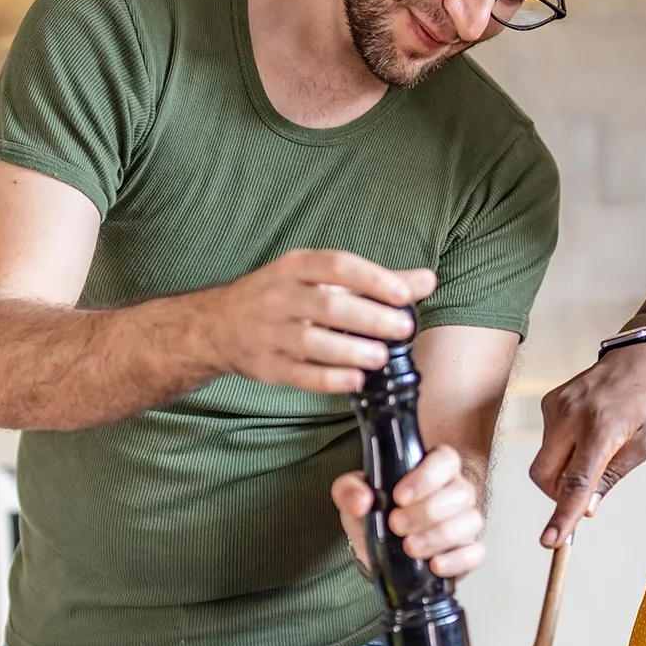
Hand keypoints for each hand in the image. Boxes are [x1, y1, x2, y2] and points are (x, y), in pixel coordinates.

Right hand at [203, 249, 436, 393]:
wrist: (217, 324)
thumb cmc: (283, 296)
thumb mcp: (320, 279)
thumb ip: (376, 281)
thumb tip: (427, 280)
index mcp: (295, 267)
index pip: (337, 265)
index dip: (372, 279)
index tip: (405, 295)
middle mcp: (279, 296)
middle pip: (327, 305)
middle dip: (369, 318)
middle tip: (403, 329)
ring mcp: (269, 332)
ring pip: (311, 341)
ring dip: (349, 350)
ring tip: (381, 357)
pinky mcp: (265, 365)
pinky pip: (298, 374)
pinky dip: (328, 379)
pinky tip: (354, 380)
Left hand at [333, 445, 485, 578]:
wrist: (378, 549)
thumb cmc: (374, 513)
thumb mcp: (353, 496)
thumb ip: (350, 491)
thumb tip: (361, 501)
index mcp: (432, 469)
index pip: (445, 460)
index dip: (427, 477)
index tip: (400, 497)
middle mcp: (454, 491)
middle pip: (461, 493)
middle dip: (427, 512)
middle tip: (397, 524)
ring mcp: (464, 521)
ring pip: (471, 522)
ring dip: (439, 537)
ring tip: (410, 547)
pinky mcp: (467, 550)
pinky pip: (476, 553)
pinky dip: (458, 561)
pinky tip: (435, 565)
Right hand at [528, 343, 645, 546]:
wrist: (639, 359)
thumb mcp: (644, 446)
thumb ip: (612, 477)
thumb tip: (585, 509)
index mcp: (603, 428)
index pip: (576, 481)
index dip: (563, 515)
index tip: (551, 541)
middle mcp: (573, 415)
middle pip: (545, 476)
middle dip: (558, 495)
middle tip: (584, 493)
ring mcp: (557, 406)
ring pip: (544, 461)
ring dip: (563, 471)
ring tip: (594, 451)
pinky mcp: (549, 402)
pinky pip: (547, 442)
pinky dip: (562, 450)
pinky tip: (585, 434)